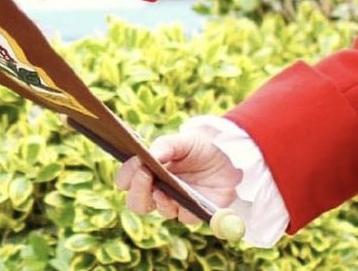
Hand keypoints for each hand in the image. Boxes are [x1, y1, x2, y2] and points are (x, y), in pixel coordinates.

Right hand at [115, 133, 241, 226]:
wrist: (230, 155)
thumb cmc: (202, 146)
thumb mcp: (184, 140)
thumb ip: (166, 146)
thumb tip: (150, 155)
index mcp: (150, 172)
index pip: (127, 180)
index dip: (126, 175)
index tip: (136, 163)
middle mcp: (158, 190)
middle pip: (136, 202)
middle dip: (138, 190)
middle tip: (146, 174)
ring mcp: (176, 203)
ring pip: (159, 211)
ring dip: (160, 200)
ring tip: (164, 189)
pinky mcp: (194, 212)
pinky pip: (185, 216)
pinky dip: (184, 207)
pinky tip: (188, 197)